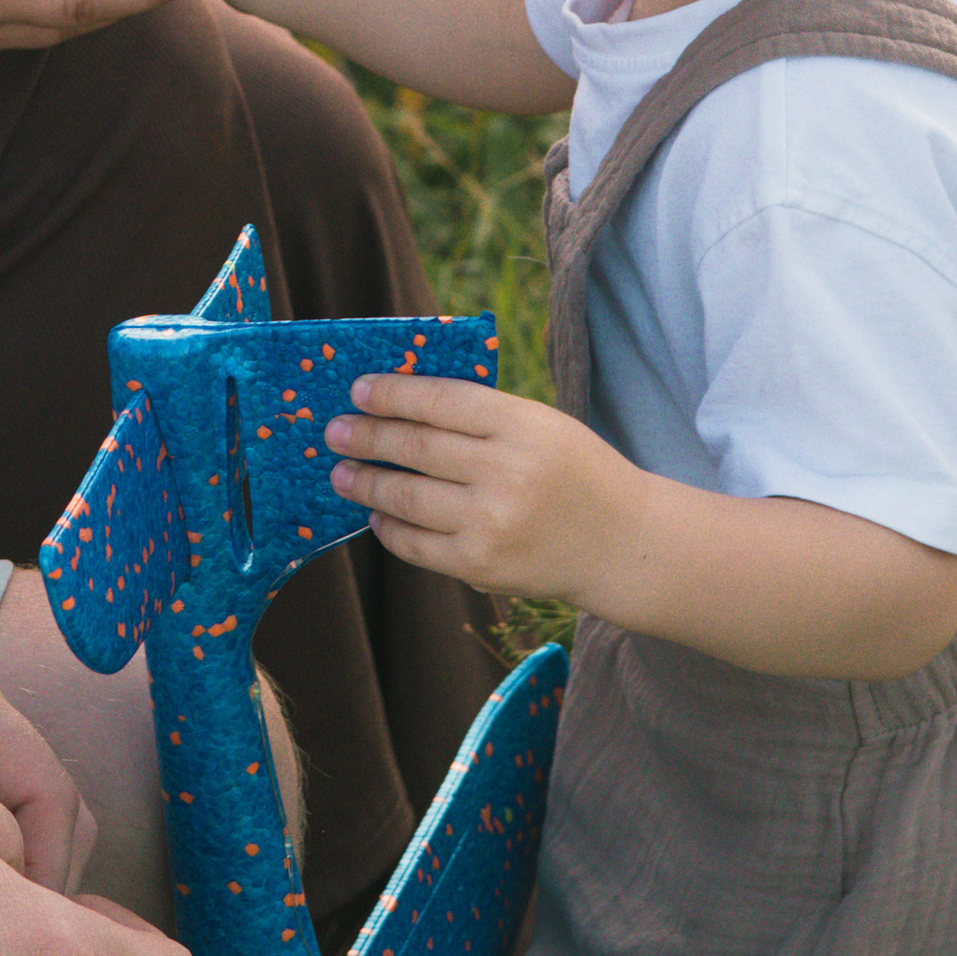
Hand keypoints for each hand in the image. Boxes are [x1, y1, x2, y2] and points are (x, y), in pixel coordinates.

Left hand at [326, 369, 634, 600]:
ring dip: (365, 483)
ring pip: (406, 496)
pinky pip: (416, 543)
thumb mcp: (541, 424)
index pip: (439, 401)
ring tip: (341, 474)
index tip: (358, 390)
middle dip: (365, 436)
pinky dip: (389, 527)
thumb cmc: (573, 472)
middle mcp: (505, 472)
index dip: (391, 394)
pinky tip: (378, 514)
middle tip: (335, 431)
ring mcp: (491, 522)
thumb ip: (480, 415)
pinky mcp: (481, 565)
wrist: (620, 542)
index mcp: (522, 425)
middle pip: (414, 446)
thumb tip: (400, 405)